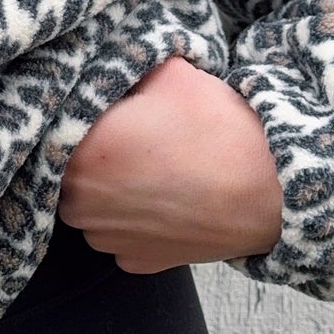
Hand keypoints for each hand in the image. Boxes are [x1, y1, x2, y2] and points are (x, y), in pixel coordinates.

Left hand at [55, 53, 283, 271]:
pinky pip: (120, 234)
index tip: (106, 109)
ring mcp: (108, 239)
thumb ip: (127, 71)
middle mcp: (82, 203)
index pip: (59, 126)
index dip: (84, 115)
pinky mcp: (136, 262)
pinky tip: (164, 200)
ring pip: (90, 205)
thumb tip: (110, 75)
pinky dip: (134, 219)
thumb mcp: (171, 75)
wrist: (274, 194)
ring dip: (109, 189)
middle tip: (134, 138)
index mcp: (83, 152)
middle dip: (93, 153)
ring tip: (153, 169)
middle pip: (69, 169)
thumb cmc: (221, 132)